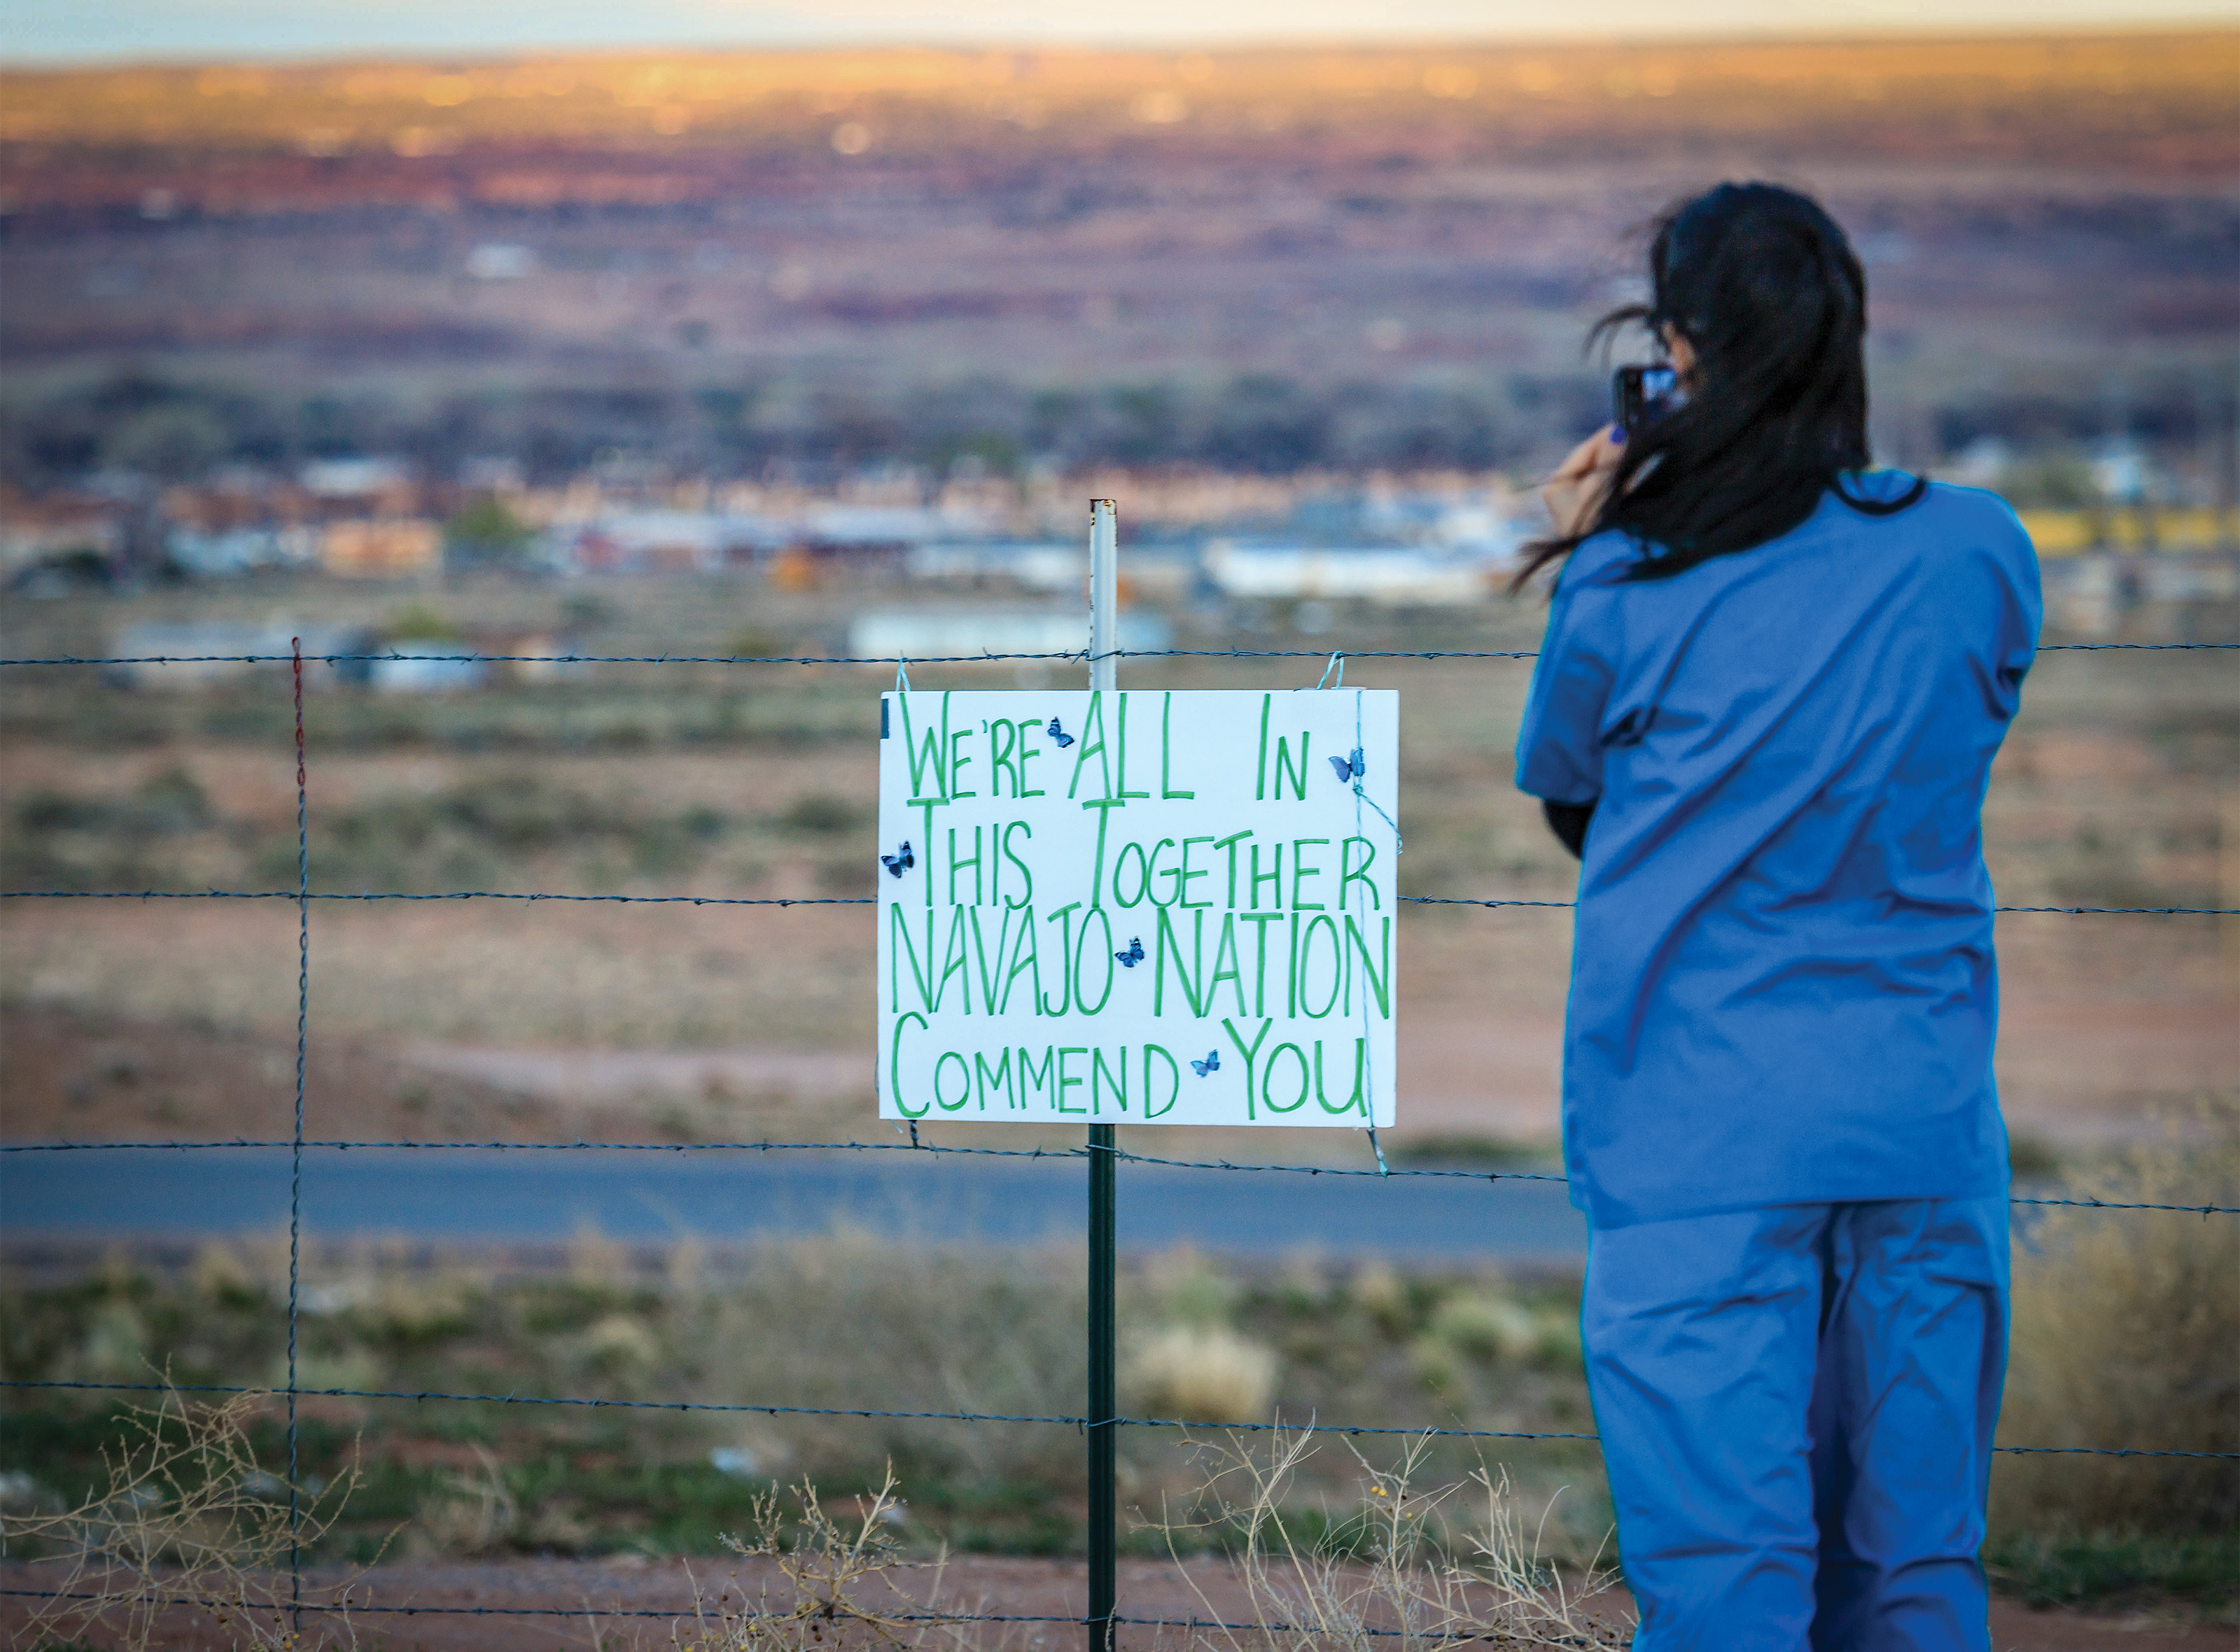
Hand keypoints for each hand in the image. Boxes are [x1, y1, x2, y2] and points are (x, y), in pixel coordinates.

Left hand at [1541, 425, 1625, 539]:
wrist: (1600, 561)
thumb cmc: (1594, 523)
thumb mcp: (1602, 487)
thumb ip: (1609, 460)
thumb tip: (1617, 431)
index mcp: (1556, 484)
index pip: (1583, 452)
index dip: (1604, 438)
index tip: (1624, 426)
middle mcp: (1562, 493)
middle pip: (1593, 463)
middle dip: (1613, 452)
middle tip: (1633, 439)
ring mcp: (1577, 504)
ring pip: (1602, 475)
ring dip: (1618, 466)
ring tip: (1635, 453)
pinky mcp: (1592, 514)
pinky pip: (1607, 489)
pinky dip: (1619, 482)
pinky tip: (1632, 474)